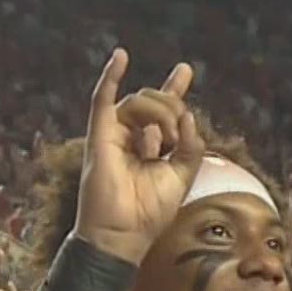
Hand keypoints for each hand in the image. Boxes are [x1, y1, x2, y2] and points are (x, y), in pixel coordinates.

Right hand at [71, 50, 206, 264]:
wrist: (122, 234)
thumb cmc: (149, 213)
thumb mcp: (183, 176)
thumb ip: (191, 146)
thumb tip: (189, 116)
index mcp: (153, 146)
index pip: (164, 110)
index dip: (174, 89)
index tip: (185, 69)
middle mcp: (133, 136)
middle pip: (157, 102)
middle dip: (174, 111)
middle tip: (179, 136)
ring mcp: (115, 134)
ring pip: (140, 101)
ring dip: (161, 113)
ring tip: (167, 140)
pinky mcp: (100, 136)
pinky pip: (102, 100)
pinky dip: (111, 77)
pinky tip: (121, 56)